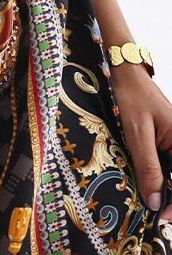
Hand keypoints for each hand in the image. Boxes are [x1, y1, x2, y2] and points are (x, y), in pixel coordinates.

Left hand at [109, 63, 171, 224]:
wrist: (122, 71)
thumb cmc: (129, 95)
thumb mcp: (136, 132)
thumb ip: (148, 167)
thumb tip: (155, 201)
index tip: (162, 218)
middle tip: (156, 216)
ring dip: (166, 191)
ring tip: (150, 203)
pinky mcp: (166, 142)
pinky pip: (167, 166)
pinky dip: (160, 178)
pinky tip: (148, 186)